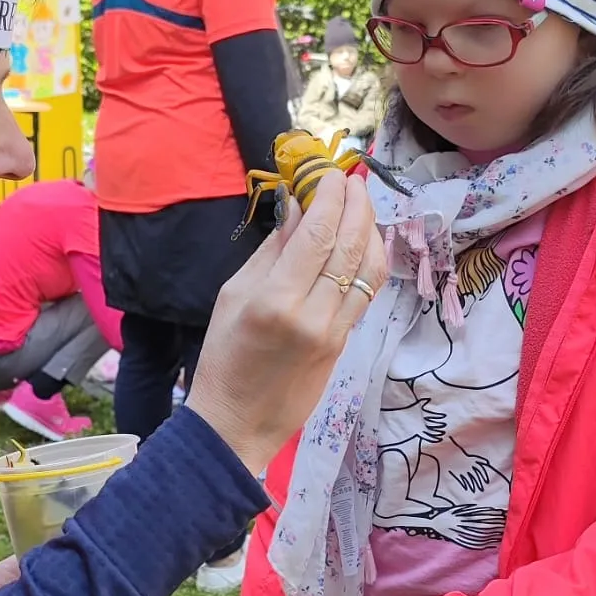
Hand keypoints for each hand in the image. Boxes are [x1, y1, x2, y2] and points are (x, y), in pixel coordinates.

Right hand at [187, 173, 386, 473]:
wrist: (238, 422)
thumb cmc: (224, 358)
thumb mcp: (232, 296)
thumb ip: (270, 250)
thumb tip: (297, 208)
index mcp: (276, 299)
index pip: (317, 233)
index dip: (330, 196)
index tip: (332, 172)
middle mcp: (313, 313)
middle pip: (349, 244)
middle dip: (356, 203)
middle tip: (352, 179)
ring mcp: (335, 330)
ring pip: (369, 267)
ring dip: (371, 228)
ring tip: (363, 203)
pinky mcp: (345, 342)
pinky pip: (366, 291)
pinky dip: (370, 259)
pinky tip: (364, 240)